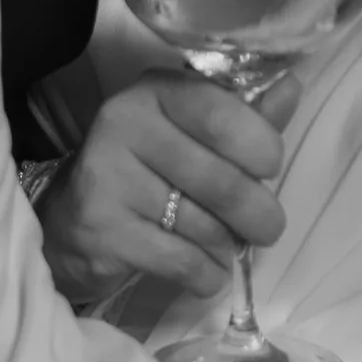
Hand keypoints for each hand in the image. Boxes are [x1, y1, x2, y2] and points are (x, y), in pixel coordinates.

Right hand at [34, 69, 297, 313]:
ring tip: (226, 247)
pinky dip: (207, 275)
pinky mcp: (101, 229)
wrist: (70, 222)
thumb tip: (292, 86)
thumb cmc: (148, 172)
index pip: (221, 114)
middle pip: (221, 179)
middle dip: (258, 214)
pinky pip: (181, 261)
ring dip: (229, 247)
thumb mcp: (194, 134)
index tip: (270, 168)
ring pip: (204, 226)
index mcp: (155, 91)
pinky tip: (207, 273)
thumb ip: (245, 115)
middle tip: (267, 228)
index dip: (260, 146)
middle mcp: (124, 124)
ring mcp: (107, 177)